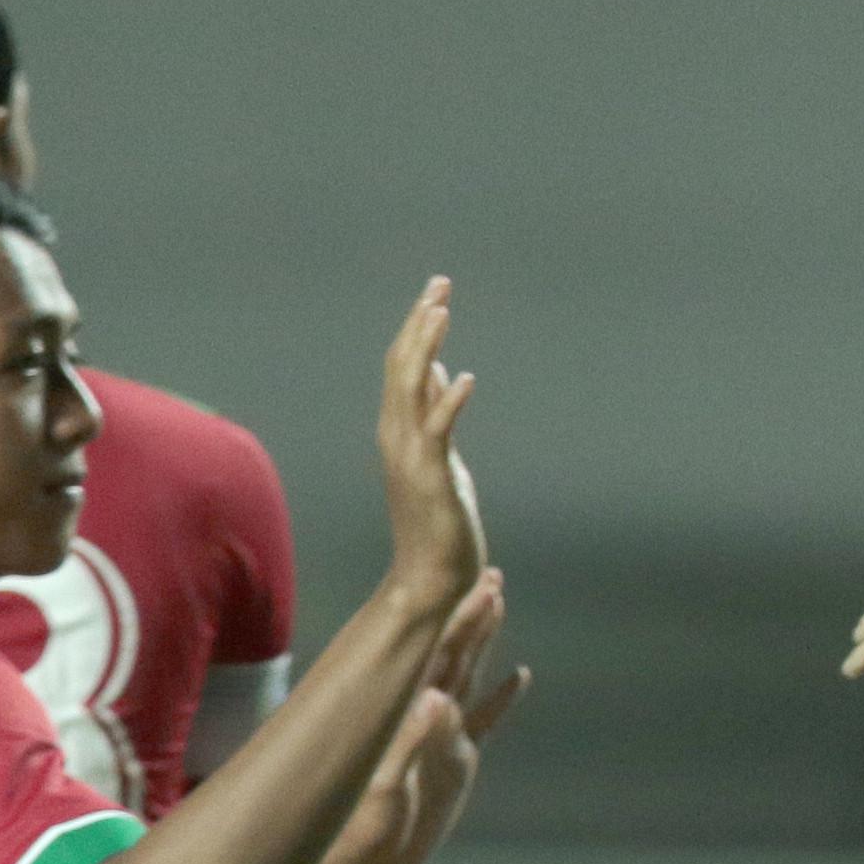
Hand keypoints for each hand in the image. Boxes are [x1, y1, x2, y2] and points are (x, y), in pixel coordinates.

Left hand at [346, 573, 523, 863]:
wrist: (354, 860)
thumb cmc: (361, 828)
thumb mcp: (388, 788)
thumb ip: (413, 743)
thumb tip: (437, 698)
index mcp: (410, 714)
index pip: (439, 654)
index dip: (459, 617)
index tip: (478, 582)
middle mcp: (427, 717)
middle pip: (454, 653)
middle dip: (473, 614)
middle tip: (492, 575)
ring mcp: (443, 737)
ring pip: (468, 675)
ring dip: (482, 641)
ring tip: (497, 604)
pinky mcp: (455, 762)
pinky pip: (484, 721)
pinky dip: (502, 699)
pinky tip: (518, 678)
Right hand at [369, 280, 485, 603]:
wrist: (430, 579)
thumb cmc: (438, 522)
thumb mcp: (442, 457)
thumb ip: (437, 414)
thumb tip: (443, 375)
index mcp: (400, 430)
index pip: (404, 367)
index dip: (418, 328)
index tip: (436, 293)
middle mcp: (397, 437)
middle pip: (403, 366)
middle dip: (421, 323)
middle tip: (440, 284)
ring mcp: (410, 457)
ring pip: (413, 389)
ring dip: (427, 348)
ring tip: (443, 311)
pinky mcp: (431, 478)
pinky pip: (438, 433)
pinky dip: (449, 403)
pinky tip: (466, 377)